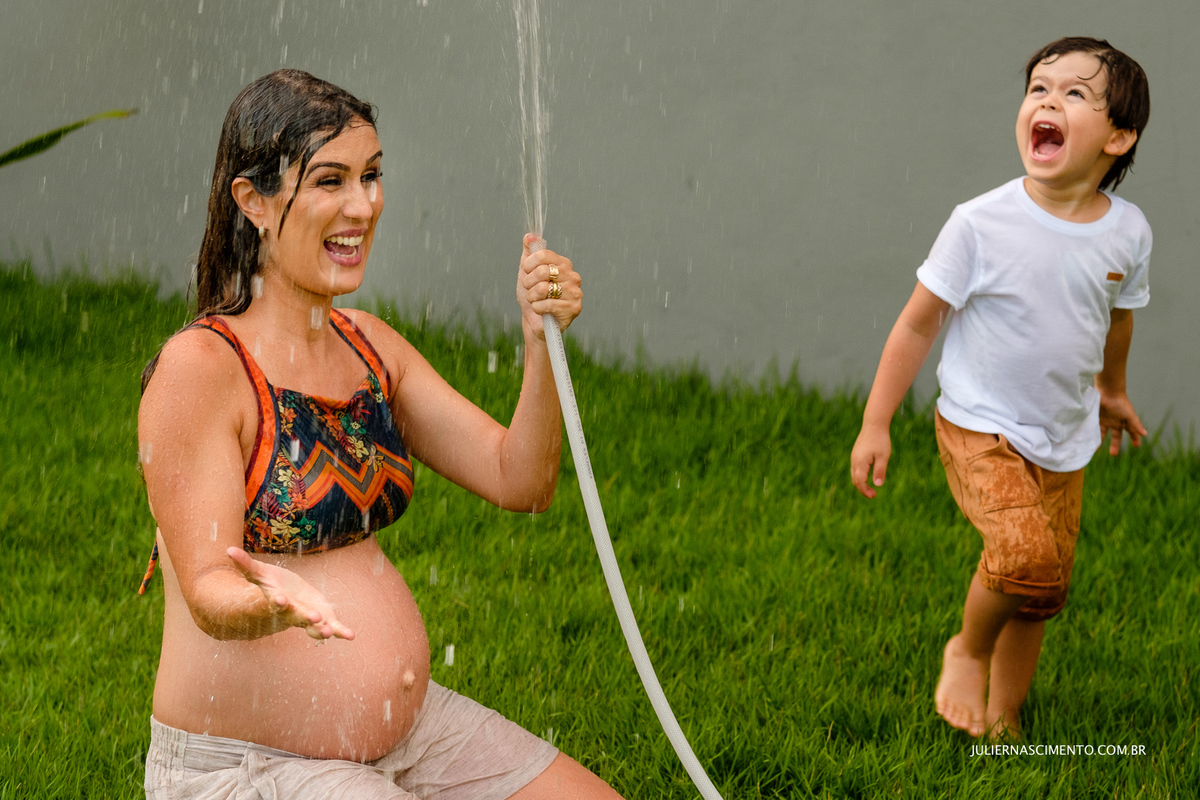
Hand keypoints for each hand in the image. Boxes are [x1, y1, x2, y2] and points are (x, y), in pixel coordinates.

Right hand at [226, 547, 355, 640]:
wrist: (286, 600)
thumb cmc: (272, 584)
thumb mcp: (260, 573)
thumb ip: (246, 564)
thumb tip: (228, 549)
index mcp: (276, 602)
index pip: (275, 603)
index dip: (277, 602)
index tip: (279, 600)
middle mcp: (292, 613)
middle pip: (296, 617)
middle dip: (304, 617)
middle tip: (313, 617)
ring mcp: (308, 618)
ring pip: (313, 628)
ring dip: (321, 630)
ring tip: (330, 632)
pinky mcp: (323, 618)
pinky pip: (333, 627)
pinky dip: (341, 631)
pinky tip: (351, 635)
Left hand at [516, 233, 581, 337]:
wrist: (534, 322)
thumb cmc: (532, 297)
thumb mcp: (527, 272)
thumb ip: (529, 252)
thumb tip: (529, 236)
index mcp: (564, 264)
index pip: (544, 254)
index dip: (529, 264)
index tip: (526, 272)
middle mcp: (573, 276)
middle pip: (543, 270)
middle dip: (529, 283)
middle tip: (531, 291)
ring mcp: (575, 292)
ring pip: (543, 288)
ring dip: (532, 297)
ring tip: (536, 301)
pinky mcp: (573, 309)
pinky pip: (546, 304)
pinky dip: (537, 308)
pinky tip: (541, 311)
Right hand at [851, 424, 891, 498]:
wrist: (874, 424)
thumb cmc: (880, 440)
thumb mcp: (883, 457)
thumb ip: (880, 471)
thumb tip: (878, 485)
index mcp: (860, 462)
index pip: (859, 482)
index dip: (865, 491)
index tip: (874, 496)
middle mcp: (854, 461)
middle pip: (855, 480)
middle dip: (863, 489)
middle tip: (874, 495)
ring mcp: (854, 457)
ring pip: (854, 475)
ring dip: (861, 483)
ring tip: (871, 488)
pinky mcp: (856, 454)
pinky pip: (856, 469)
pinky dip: (860, 476)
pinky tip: (869, 476)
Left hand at [1097, 390, 1146, 455]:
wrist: (1107, 392)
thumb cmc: (1120, 402)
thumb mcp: (1129, 414)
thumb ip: (1136, 424)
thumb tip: (1144, 434)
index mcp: (1125, 421)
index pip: (1131, 432)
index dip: (1134, 439)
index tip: (1136, 446)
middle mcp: (1115, 422)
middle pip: (1115, 436)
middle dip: (1115, 445)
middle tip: (1113, 454)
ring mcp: (1105, 420)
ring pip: (1102, 433)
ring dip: (1100, 441)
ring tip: (1096, 450)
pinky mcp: (1096, 418)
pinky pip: (1094, 428)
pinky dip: (1092, 434)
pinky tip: (1089, 441)